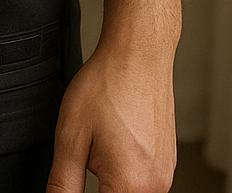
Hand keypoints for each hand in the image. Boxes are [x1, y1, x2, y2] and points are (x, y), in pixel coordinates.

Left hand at [46, 43, 176, 192]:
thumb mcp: (71, 137)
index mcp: (130, 186)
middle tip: (90, 149)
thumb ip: (63, 184)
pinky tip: (116, 137)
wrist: (138, 53)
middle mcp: (155, 186)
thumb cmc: (108, 85)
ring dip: (112, 178)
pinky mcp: (168, 161)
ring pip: (131, 190)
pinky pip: (144, 178)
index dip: (81, 192)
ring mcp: (165, 173)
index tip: (80, 170)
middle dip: (98, 184)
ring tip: (103, 138)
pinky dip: (126, 167)